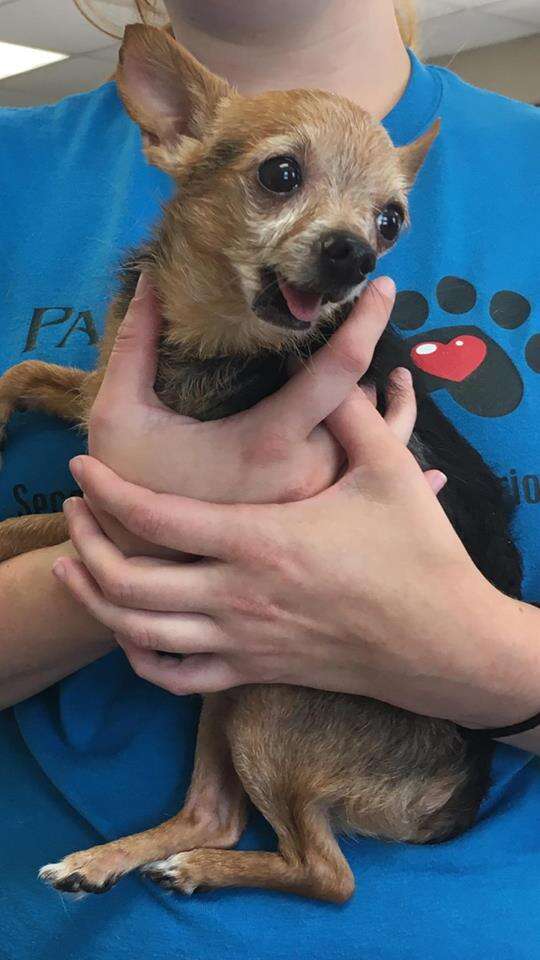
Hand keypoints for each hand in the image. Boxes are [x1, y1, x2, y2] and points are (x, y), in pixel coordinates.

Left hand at [52, 385, 534, 730]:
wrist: (442, 644)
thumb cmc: (418, 556)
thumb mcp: (390, 472)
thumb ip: (353, 415)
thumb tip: (333, 368)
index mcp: (260, 541)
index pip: (155, 517)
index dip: (106, 491)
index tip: (81, 468)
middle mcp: (237, 597)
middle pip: (128, 581)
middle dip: (86, 543)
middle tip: (72, 512)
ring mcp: (241, 641)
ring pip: (138, 633)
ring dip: (95, 599)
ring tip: (75, 564)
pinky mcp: (254, 670)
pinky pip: (174, 678)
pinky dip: (138, 656)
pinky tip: (129, 631)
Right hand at [88, 273, 397, 506]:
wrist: (143, 566)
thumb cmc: (130, 488)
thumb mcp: (120, 413)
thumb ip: (136, 343)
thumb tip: (147, 278)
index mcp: (268, 441)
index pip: (339, 370)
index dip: (367, 321)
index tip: (383, 285)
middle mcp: (307, 475)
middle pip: (371, 411)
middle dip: (378, 369)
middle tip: (381, 337)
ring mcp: (319, 504)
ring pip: (382, 453)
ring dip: (393, 413)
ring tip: (399, 383)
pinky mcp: (321, 526)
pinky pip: (375, 493)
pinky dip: (398, 466)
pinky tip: (423, 461)